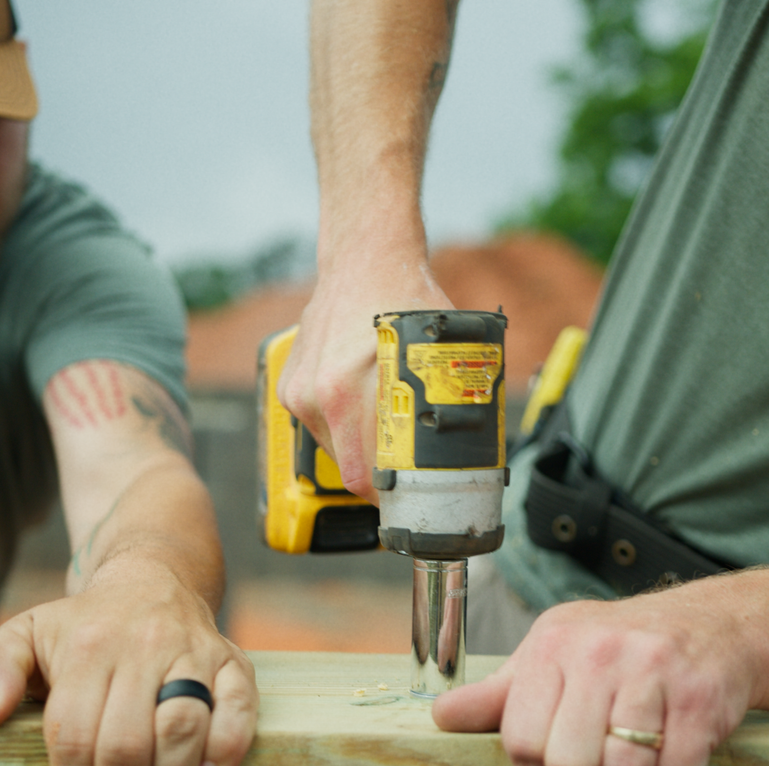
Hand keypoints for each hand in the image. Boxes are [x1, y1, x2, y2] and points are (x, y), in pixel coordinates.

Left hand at [0, 561, 257, 765]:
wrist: (152, 579)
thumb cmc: (85, 623)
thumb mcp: (25, 631)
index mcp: (87, 646)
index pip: (74, 733)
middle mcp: (142, 646)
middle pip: (128, 739)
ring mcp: (192, 651)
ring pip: (183, 725)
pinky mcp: (232, 659)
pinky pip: (240, 702)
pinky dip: (229, 742)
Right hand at [278, 260, 452, 501]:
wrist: (362, 261)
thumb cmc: (404, 298)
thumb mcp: (440, 350)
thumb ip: (451, 397)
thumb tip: (478, 444)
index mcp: (350, 390)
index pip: (364, 476)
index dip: (391, 498)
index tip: (410, 501)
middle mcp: (319, 395)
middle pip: (349, 471)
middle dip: (380, 481)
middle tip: (410, 478)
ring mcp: (300, 392)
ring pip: (333, 451)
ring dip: (360, 453)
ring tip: (389, 435)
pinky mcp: (290, 388)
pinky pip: (319, 429)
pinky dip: (343, 429)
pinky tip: (364, 409)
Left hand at [432, 587, 757, 765]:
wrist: (713, 623)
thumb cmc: (622, 646)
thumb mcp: (554, 653)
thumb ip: (502, 693)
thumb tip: (442, 717)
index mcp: (552, 645)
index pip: (522, 736)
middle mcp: (597, 653)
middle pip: (570, 762)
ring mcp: (651, 671)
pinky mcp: (698, 695)